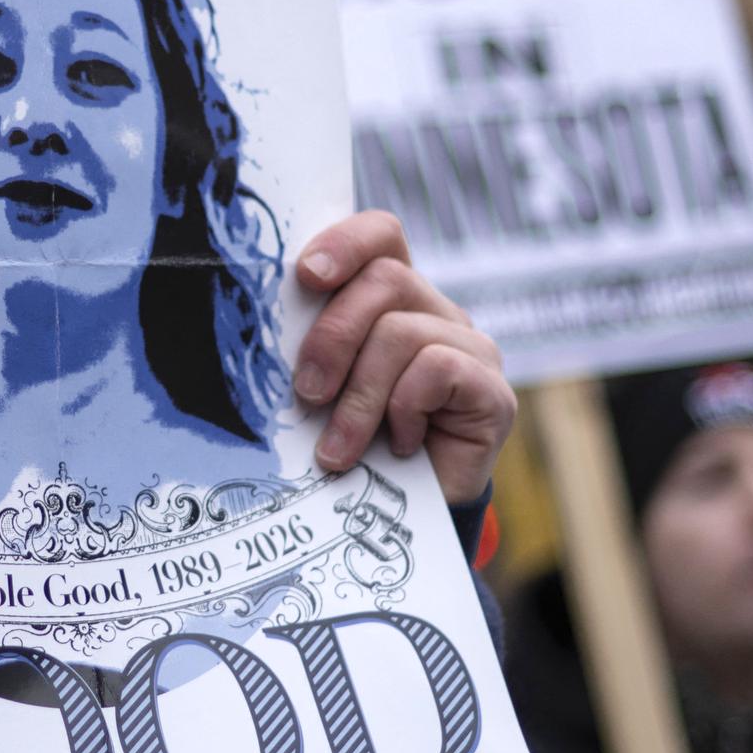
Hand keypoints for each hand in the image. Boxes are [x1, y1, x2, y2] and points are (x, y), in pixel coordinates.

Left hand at [292, 211, 514, 505]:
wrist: (402, 517)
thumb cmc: (352, 443)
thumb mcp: (322, 386)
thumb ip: (309, 346)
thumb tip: (259, 323)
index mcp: (392, 298)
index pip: (381, 235)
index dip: (345, 242)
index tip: (305, 276)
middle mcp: (437, 312)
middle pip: (385, 281)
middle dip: (333, 338)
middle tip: (306, 394)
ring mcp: (472, 348)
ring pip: (401, 333)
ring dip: (357, 399)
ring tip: (337, 449)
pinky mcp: (493, 391)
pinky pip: (437, 369)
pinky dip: (403, 409)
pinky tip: (399, 444)